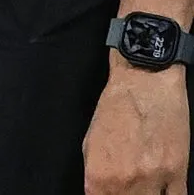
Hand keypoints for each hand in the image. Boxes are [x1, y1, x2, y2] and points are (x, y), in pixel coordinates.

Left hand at [86, 61, 188, 193]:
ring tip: (142, 188)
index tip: (111, 194)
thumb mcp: (91, 143)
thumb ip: (96, 175)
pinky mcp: (178, 171)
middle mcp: (125, 180)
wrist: (144, 84)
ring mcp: (153, 178)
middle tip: (129, 188)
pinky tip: (161, 190)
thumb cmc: (115, 109)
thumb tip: (99, 192)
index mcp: (99, 174)